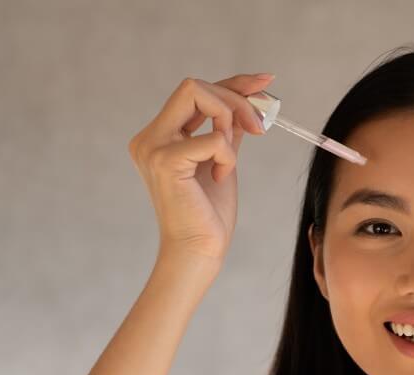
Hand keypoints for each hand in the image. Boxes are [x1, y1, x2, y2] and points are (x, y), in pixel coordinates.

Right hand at [127, 73, 272, 264]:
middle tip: (259, 128)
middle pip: (194, 86)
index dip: (232, 83)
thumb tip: (252, 96)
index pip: (194, 92)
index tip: (265, 83)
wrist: (199, 251)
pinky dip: (227, 156)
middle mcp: (148, 137)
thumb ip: (228, 128)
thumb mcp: (223, 160)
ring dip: (230, 124)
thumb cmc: (209, 214)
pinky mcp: (165, 161)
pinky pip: (214, 138)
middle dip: (235, 100)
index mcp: (159, 136)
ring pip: (200, 96)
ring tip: (229, 162)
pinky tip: (220, 178)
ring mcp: (152, 147)